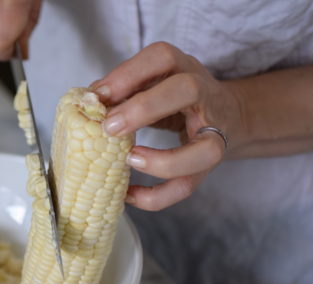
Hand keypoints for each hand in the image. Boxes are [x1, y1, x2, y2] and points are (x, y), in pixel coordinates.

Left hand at [90, 42, 245, 210]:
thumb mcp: (154, 84)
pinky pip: (187, 186)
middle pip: (187, 91)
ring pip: (204, 151)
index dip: (128, 75)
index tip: (97, 96)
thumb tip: (86, 103)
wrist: (226, 115)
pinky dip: (156, 196)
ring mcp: (213, 133)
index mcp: (184, 69)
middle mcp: (205, 96)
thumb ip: (123, 91)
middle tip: (109, 127)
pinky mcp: (207, 166)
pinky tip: (128, 195)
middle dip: (144, 108)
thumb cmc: (177, 98)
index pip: (162, 58)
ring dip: (163, 161)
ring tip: (129, 160)